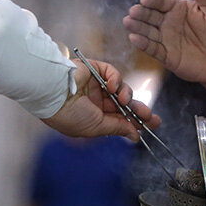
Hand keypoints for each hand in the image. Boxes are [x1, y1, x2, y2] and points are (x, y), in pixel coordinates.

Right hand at [42, 59, 159, 141]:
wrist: (52, 93)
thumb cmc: (70, 115)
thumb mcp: (96, 127)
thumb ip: (117, 128)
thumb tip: (135, 135)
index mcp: (94, 117)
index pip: (120, 119)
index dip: (136, 121)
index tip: (152, 124)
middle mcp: (96, 101)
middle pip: (125, 104)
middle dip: (139, 110)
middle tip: (151, 115)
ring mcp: (96, 85)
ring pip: (121, 89)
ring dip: (127, 95)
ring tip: (123, 99)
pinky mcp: (95, 70)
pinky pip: (112, 73)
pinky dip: (116, 79)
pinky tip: (112, 86)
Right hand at [122, 0, 205, 84]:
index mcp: (177, 8)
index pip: (161, 1)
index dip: (153, 0)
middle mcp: (167, 21)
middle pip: (150, 15)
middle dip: (140, 13)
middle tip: (133, 11)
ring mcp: (165, 38)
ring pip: (147, 31)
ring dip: (137, 27)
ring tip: (128, 22)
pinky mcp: (165, 55)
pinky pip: (152, 48)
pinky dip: (142, 44)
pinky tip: (134, 38)